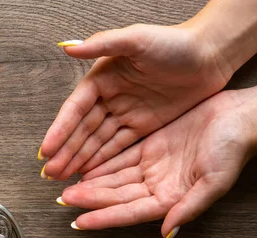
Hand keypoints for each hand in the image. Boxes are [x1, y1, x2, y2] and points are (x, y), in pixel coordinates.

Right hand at [40, 23, 230, 179]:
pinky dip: (103, 161)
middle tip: (50, 174)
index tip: (46, 151)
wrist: (210, 55)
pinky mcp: (143, 126)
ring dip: (80, 160)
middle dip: (66, 152)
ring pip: (97, 142)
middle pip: (83, 130)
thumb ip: (102, 43)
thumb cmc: (175, 42)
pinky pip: (118, 147)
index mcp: (103, 77)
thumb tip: (67, 48)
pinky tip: (89, 174)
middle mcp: (111, 97)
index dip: (60, 131)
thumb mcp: (136, 39)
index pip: (76, 109)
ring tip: (63, 179)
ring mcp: (126, 113)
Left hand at [58, 91, 253, 237]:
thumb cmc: (232, 151)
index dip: (104, 218)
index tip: (79, 223)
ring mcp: (152, 167)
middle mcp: (157, 186)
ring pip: (114, 178)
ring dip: (91, 183)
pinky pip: (120, 157)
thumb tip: (166, 233)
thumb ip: (188, 208)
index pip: (129, 212)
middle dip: (89, 199)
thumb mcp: (213, 183)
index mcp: (170, 199)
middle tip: (62, 201)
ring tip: (66, 187)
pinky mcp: (151, 147)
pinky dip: (102, 162)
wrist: (241, 118)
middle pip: (116, 196)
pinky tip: (83, 166)